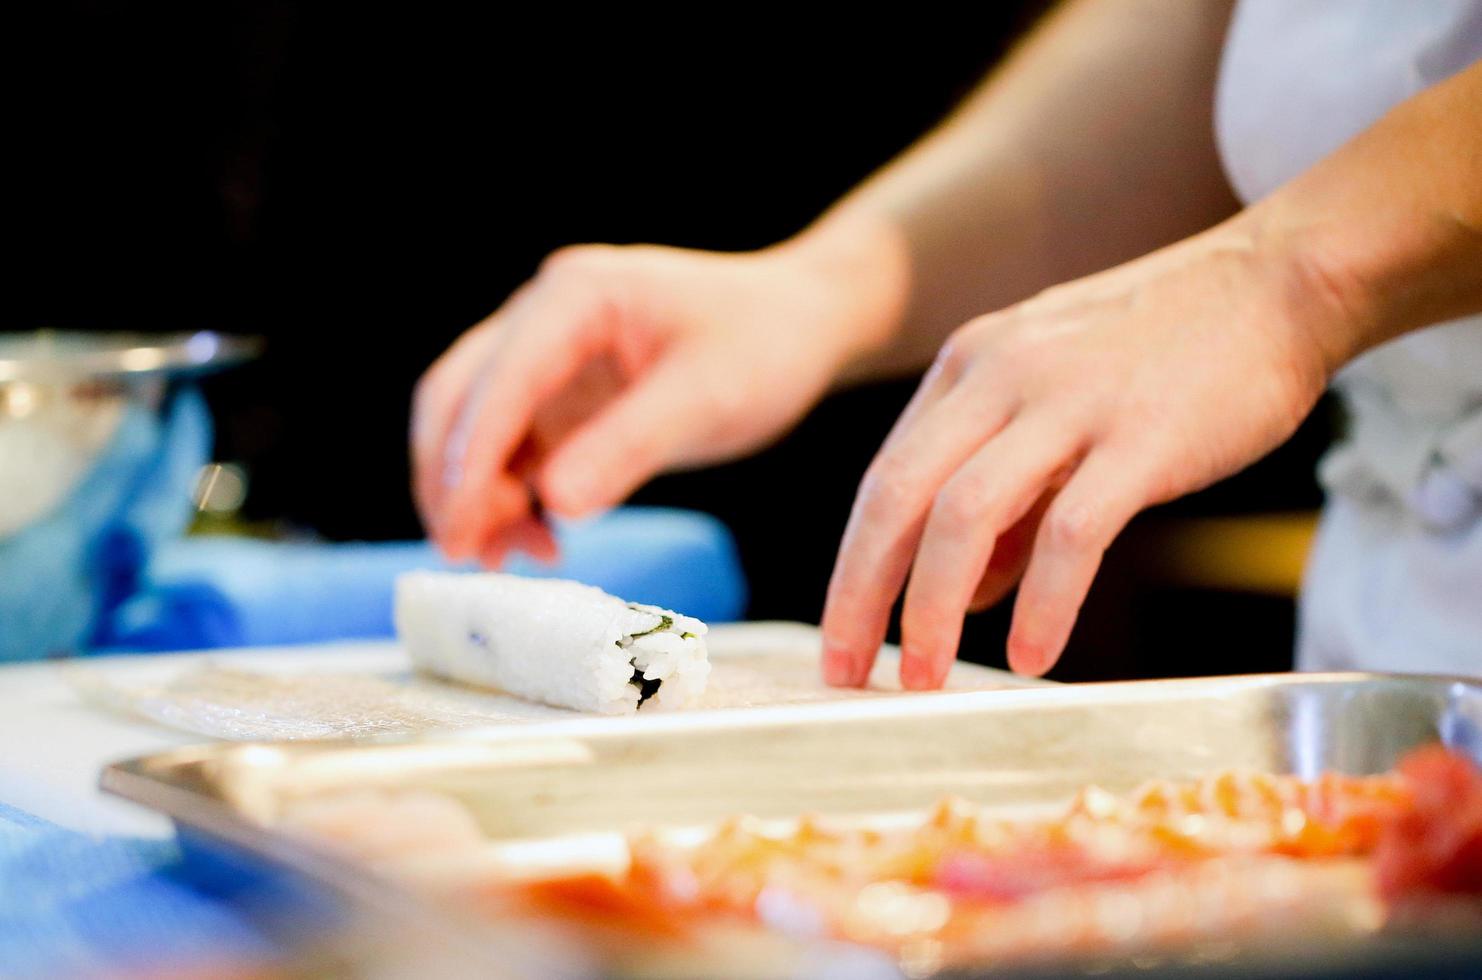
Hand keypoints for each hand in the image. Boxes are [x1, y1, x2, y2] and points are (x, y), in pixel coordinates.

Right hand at [412, 219, 906, 565]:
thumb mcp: (708, 398)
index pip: (500, 378)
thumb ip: (630, 446)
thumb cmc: (764, 344)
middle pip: (459, 397)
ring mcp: (547, 354)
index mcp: (576, 295)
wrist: (799, 323)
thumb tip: (554, 503)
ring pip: (476, 427)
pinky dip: (508, 496)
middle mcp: (545, 315)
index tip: (459, 531)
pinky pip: (511, 448)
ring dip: (476, 495)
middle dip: (452, 480)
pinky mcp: (560, 393)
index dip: (470, 458)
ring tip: (511, 559)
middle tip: (463, 557)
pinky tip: (541, 540)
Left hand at [820, 221, 1342, 685]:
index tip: (841, 634)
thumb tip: (961, 592)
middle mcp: (1000, 376)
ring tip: (924, 677)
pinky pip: (1070, 533)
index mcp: (970, 366)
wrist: (1276, 281)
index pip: (887, 478)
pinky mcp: (1141, 437)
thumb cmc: (1165, 353)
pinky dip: (1041, 603)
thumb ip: (1003, 492)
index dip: (854, 564)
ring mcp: (1069, 402)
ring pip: (964, 515)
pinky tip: (1032, 655)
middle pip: (898, 497)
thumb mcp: (1053, 399)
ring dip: (932, 607)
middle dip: (861, 593)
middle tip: (845, 671)